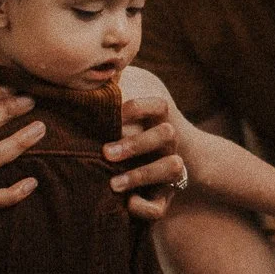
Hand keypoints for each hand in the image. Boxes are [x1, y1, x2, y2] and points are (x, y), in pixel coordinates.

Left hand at [106, 94, 184, 219]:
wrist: (169, 166)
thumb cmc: (134, 133)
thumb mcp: (130, 111)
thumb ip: (118, 89)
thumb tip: (102, 66)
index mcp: (159, 120)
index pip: (158, 105)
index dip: (138, 107)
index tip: (116, 113)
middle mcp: (169, 144)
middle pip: (166, 135)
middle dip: (136, 144)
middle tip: (106, 152)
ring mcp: (170, 170)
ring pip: (172, 168)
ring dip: (141, 174)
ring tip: (113, 184)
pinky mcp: (163, 198)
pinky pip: (161, 206)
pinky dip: (145, 207)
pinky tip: (128, 203)